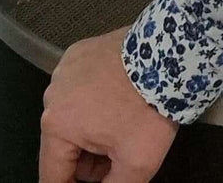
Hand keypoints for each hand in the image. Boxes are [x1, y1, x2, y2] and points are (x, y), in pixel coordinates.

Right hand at [39, 28, 178, 182]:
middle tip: (119, 154)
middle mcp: (52, 96)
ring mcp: (65, 70)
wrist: (170, 56)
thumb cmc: (150, 106)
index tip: (97, 178)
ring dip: (92, 127)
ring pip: (72, 115)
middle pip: (63, 146)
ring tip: (124, 122)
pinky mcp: (81, 52)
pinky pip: (81, 86)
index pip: (52, 176)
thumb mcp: (136, 163)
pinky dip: (96, 96)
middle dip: (88, 157)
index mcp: (56, 125)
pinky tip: (119, 95)